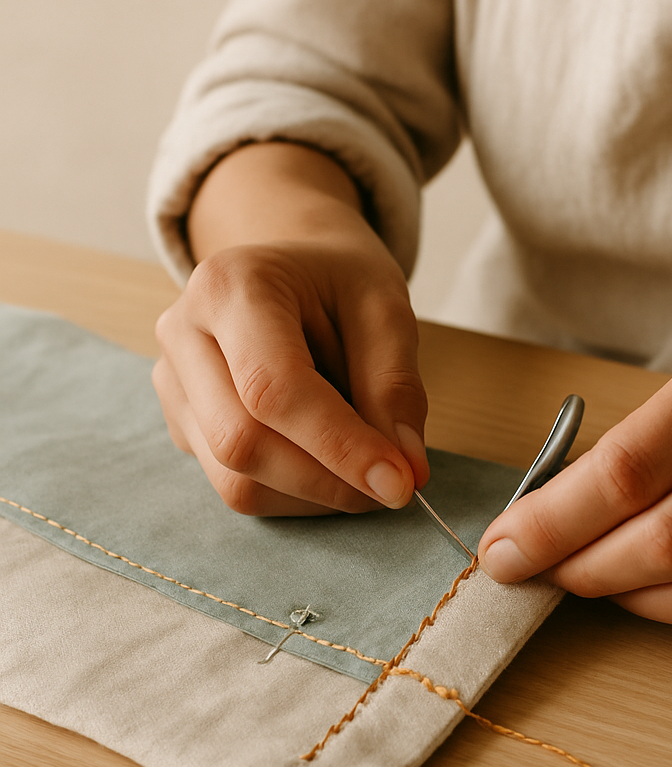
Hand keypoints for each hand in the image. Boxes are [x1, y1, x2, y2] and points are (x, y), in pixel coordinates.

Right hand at [152, 142, 427, 515]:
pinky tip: (330, 459)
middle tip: (396, 484)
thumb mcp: (386, 310)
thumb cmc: (340, 284)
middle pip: (243, 442)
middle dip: (330, 480)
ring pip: (236, 480)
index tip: (399, 483)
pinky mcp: (181, 424)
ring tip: (365, 463)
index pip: (274, 388)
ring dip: (316, 493)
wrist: (295, 272)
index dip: (339, 446)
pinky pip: (237, 485)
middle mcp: (183, 334)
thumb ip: (396, 387)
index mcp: (230, 286)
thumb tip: (403, 471)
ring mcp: (173, 384)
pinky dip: (298, 492)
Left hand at [479, 305, 671, 636]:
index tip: (504, 544)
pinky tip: (646, 594)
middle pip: (668, 540)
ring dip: (626, 600)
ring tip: (585, 580)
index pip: (630, 469)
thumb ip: (643, 438)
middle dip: (577, 567)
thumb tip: (556, 514)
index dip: (554, 519)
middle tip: (530, 568)